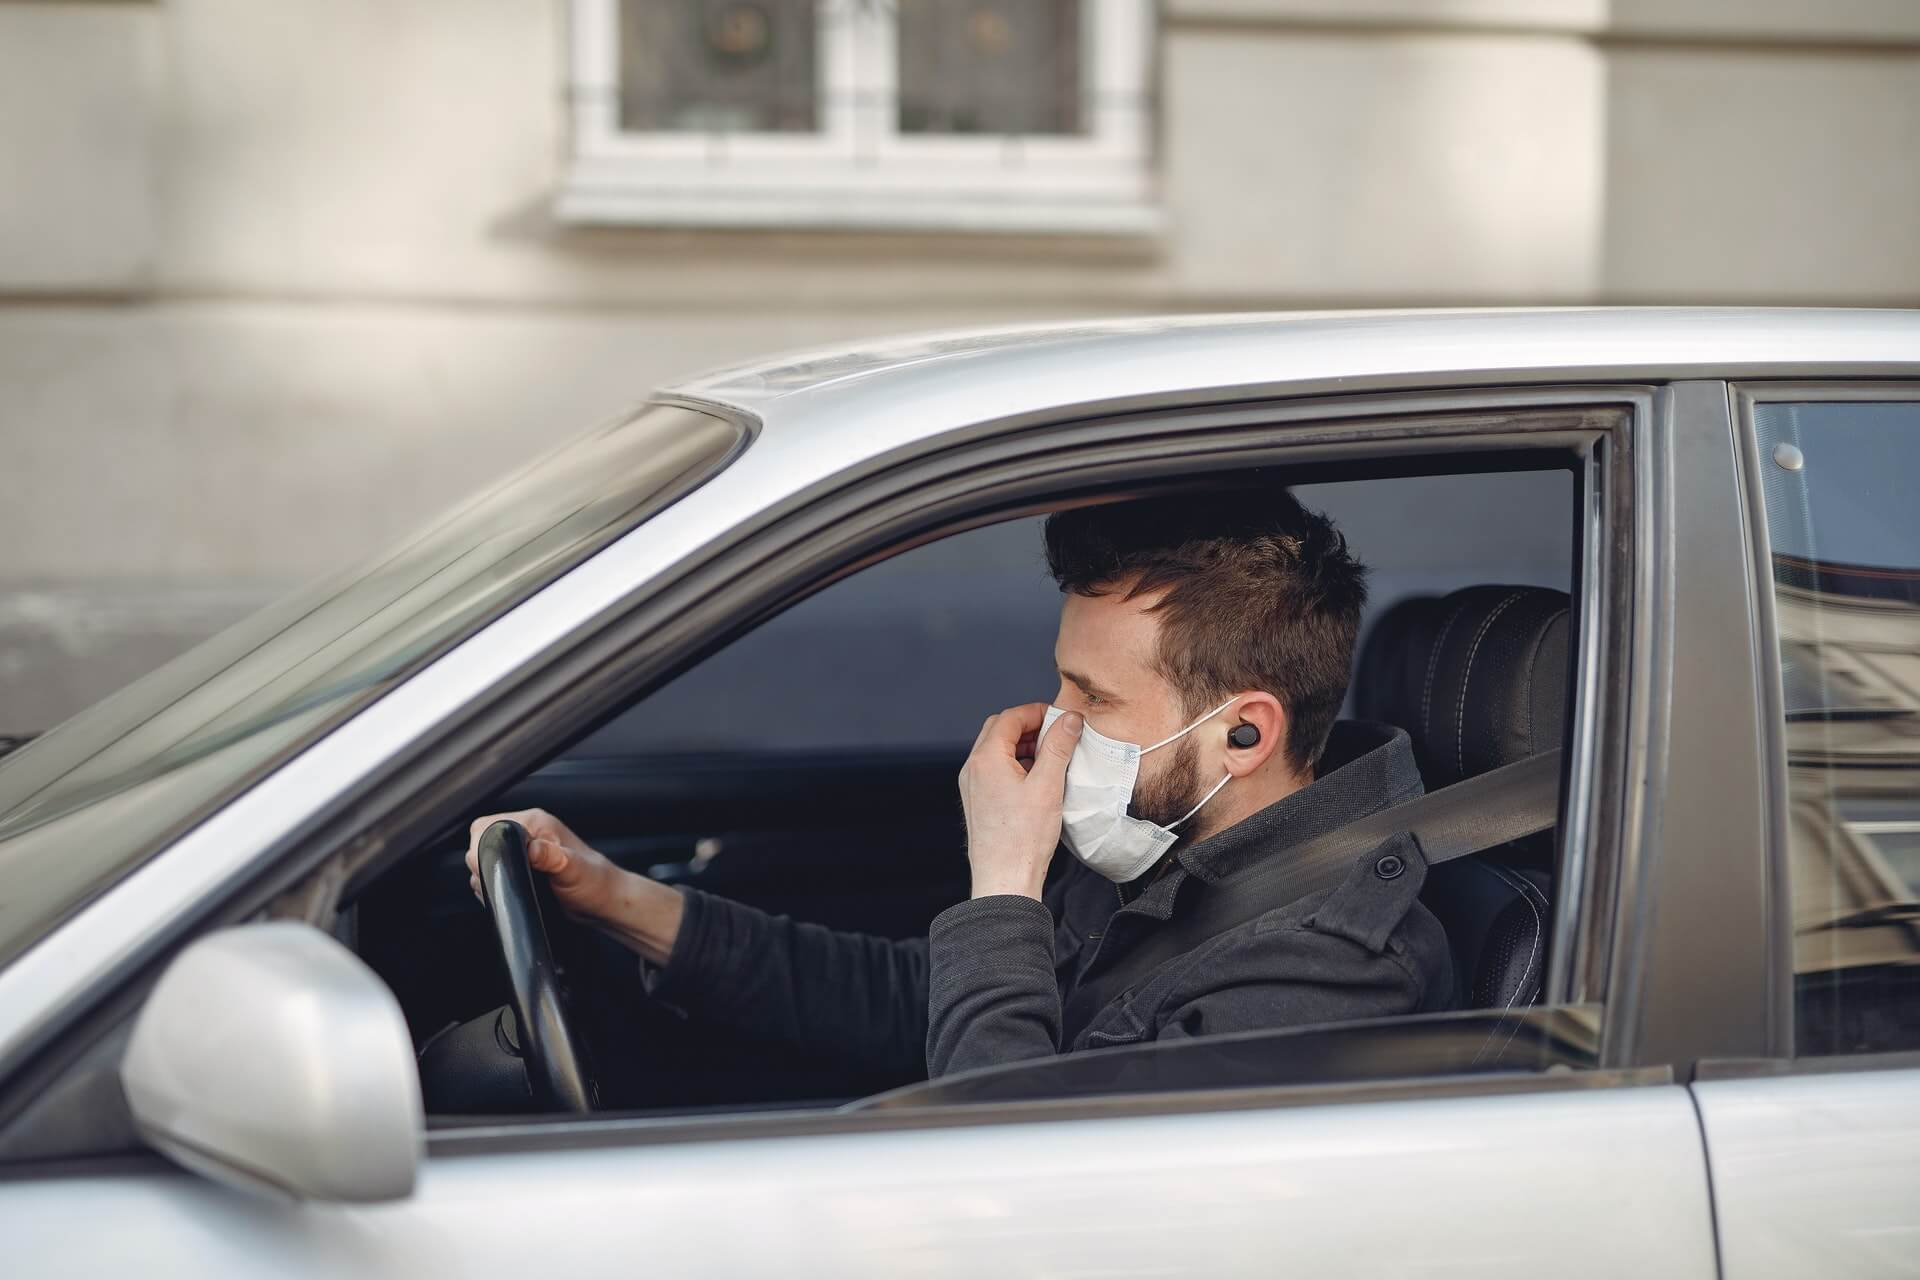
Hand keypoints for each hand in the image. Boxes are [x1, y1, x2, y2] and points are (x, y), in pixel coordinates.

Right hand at [465, 808, 620, 925]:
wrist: (603, 902)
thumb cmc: (596, 883)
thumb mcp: (574, 870)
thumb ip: (553, 858)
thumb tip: (533, 849)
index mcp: (536, 823)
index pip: (488, 825)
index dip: (482, 846)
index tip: (490, 866)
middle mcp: (527, 832)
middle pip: (481, 842)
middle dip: (483, 864)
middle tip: (501, 881)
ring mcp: (523, 850)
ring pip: (485, 858)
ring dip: (488, 876)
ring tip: (509, 889)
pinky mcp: (521, 867)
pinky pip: (494, 872)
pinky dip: (494, 884)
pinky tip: (508, 894)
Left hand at [958, 703, 1082, 900]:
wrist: (1005, 879)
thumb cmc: (1023, 838)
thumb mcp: (1048, 786)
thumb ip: (1058, 747)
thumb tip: (1070, 720)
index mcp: (986, 759)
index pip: (1009, 717)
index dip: (1037, 712)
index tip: (1061, 718)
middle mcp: (973, 769)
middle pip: (999, 730)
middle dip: (1028, 726)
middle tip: (1056, 734)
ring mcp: (973, 787)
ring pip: (996, 751)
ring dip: (1023, 746)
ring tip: (1051, 757)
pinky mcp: (978, 802)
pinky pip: (995, 771)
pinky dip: (1016, 765)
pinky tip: (1038, 779)